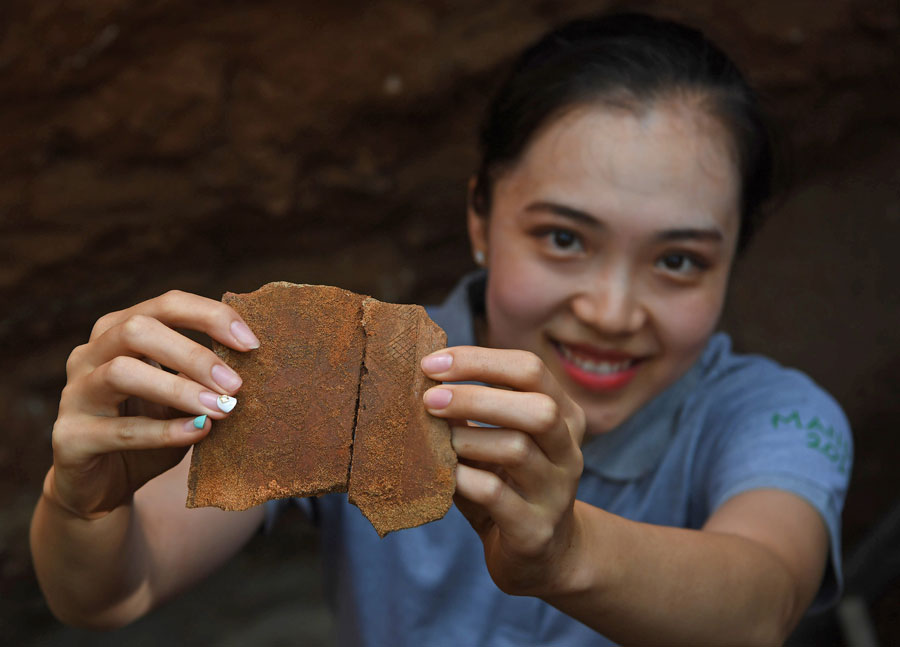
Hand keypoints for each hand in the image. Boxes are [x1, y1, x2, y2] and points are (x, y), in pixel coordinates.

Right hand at [47, 290, 259, 519]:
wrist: (103, 484)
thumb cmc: (151, 427)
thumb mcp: (182, 395)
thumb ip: (205, 375)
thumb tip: (252, 358)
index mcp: (119, 331)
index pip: (166, 305)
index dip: (211, 317)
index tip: (252, 343)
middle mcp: (90, 353)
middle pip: (139, 329)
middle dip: (194, 354)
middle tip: (236, 384)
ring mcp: (75, 394)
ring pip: (121, 372)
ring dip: (179, 389)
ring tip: (221, 409)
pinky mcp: (70, 438)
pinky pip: (118, 430)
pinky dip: (163, 431)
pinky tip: (198, 433)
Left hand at [421, 346, 585, 596]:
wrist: (541, 554)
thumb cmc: (508, 482)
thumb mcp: (497, 439)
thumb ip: (473, 411)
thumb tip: (424, 376)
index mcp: (564, 416)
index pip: (529, 370)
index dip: (479, 361)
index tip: (431, 363)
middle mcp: (568, 450)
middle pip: (537, 408)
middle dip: (476, 398)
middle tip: (429, 399)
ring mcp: (556, 492)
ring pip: (517, 448)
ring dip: (467, 439)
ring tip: (438, 441)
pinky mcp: (535, 529)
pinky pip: (497, 495)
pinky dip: (463, 478)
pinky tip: (445, 475)